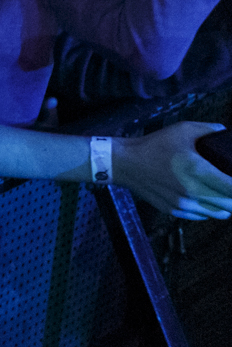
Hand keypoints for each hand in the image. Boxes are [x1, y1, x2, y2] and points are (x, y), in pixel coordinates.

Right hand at [113, 121, 231, 219]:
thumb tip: (224, 132)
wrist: (125, 163)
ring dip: (224, 205)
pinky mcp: (174, 211)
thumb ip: (209, 130)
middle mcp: (192, 191)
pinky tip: (202, 197)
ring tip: (220, 193)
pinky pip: (202, 216)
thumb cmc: (154, 145)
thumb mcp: (182, 130)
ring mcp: (182, 204)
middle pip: (230, 206)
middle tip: (229, 185)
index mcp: (198, 171)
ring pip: (218, 214)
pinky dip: (208, 209)